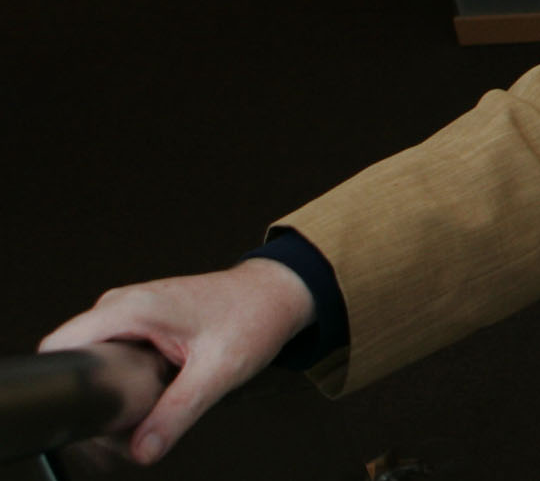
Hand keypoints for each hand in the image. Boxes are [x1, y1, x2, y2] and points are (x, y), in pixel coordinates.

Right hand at [40, 259, 314, 464]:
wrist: (277, 293)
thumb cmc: (254, 318)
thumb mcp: (218, 371)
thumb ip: (178, 412)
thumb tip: (142, 450)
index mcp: (131, 309)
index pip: (59, 347)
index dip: (63, 386)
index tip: (85, 419)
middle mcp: (121, 305)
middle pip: (73, 360)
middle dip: (90, 399)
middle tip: (121, 427)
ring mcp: (128, 311)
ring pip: (92, 360)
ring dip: (108, 392)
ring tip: (141, 413)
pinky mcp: (139, 322)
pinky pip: (111, 354)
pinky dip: (122, 381)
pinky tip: (149, 397)